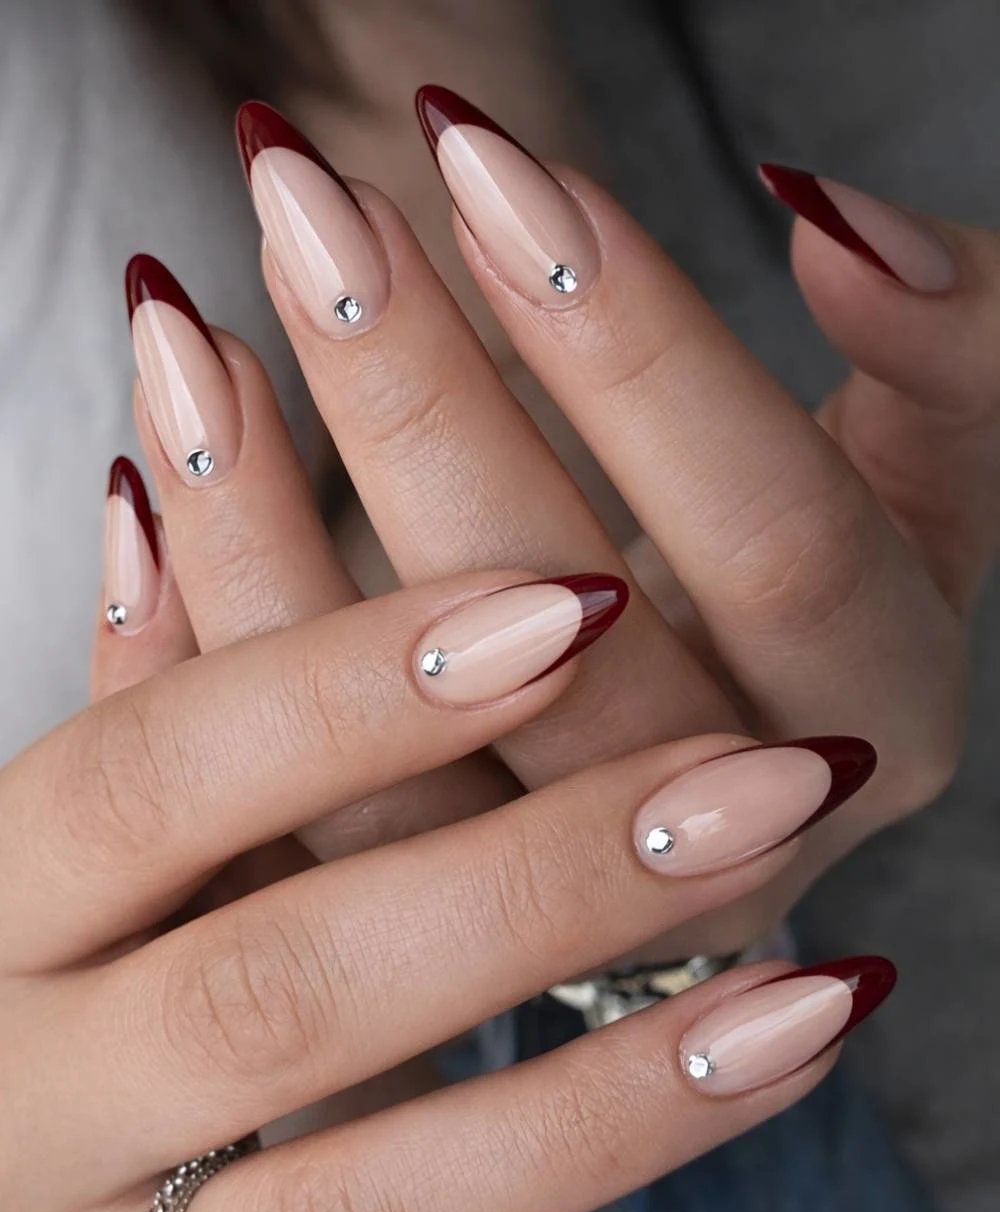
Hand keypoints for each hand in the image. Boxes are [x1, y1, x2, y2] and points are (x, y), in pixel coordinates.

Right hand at [2, 555, 877, 1211]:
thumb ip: (165, 669)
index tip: (578, 600)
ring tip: (819, 998)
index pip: (156, 776)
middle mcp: (18, 1121)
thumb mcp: (96, 849)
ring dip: (608, 1110)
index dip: (356, 684)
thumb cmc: (80, 1003)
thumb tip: (188, 415)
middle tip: (773, 788)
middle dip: (543, 886)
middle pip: (280, 996)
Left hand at [109, 98, 996, 967]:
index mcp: (870, 722)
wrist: (711, 742)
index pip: (778, 546)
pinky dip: (206, 638)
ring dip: (266, 531)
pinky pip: (290, 808)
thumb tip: (837, 224)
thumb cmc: (808, 577)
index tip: (498, 174)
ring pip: (392, 765)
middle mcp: (720, 847)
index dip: (647, 358)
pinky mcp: (426, 914)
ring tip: (189, 331)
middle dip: (427, 410)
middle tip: (316, 209)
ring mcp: (557, 912)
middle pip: (562, 652)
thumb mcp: (923, 471)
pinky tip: (160, 473)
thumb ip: (945, 356)